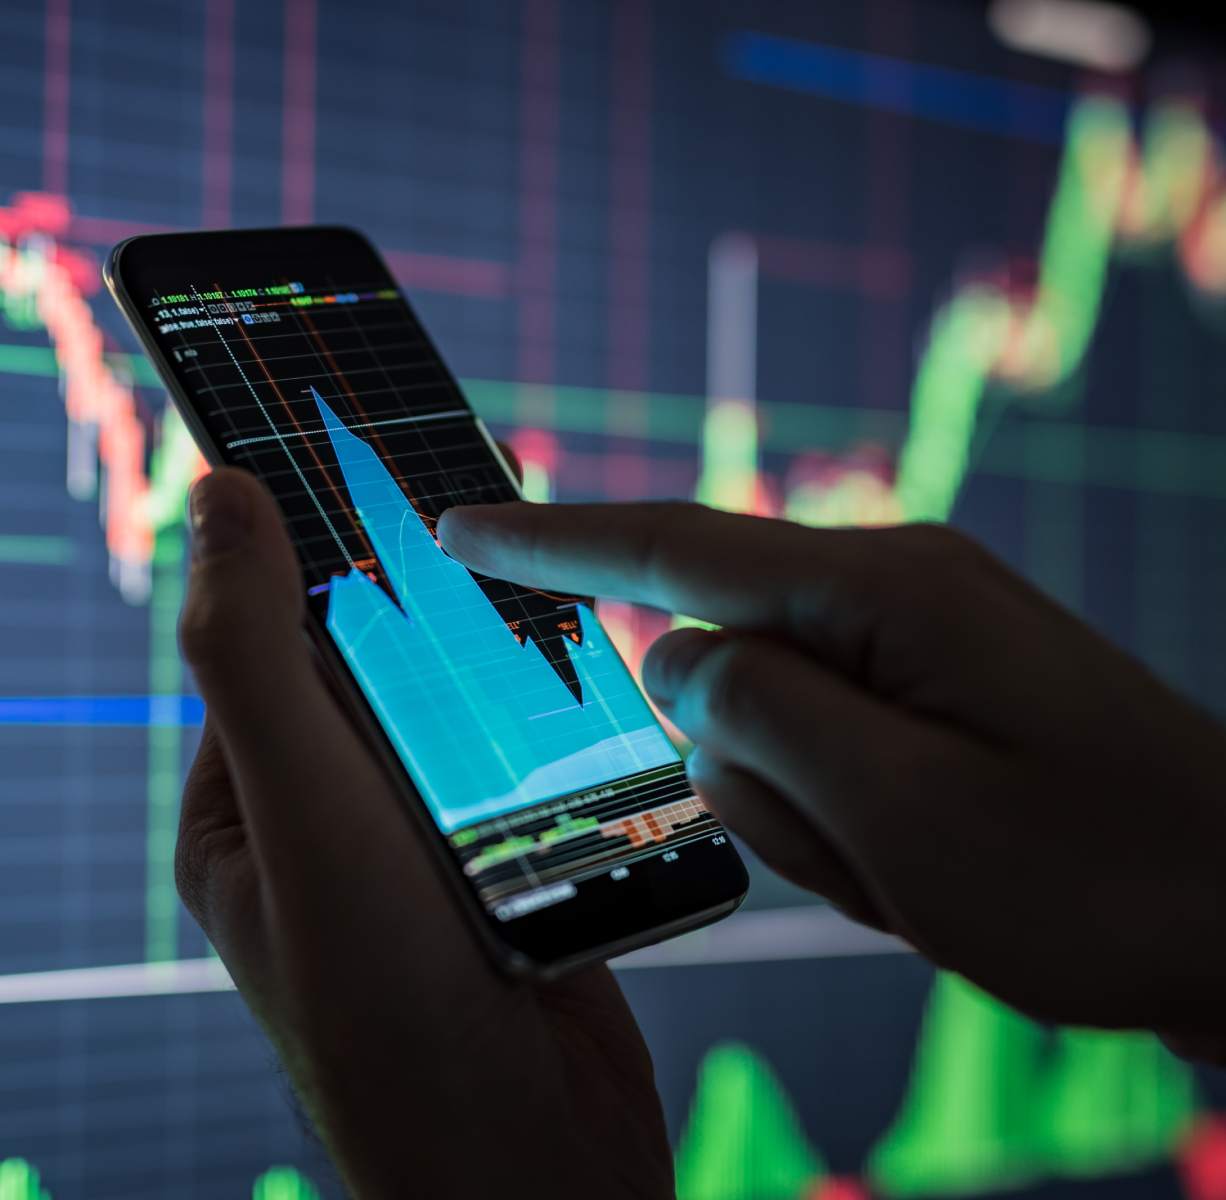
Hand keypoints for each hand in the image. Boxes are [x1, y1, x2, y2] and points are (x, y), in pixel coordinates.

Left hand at [177, 468, 672, 1198]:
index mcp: (243, 812)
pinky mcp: (509, 882)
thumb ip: (260, 658)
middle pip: (377, 669)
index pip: (267, 641)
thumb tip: (219, 496)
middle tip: (479, 530)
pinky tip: (594, 705)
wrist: (532, 1172)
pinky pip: (530, 772)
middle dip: (426, 610)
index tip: (359, 447)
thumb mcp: (306, 813)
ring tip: (543, 620)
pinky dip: (559, 736)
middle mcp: (323, 830)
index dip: (309, 547)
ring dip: (501, 675)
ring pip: (463, 714)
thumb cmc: (391, 1009)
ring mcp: (419, 859)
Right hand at [437, 501, 1225, 1061]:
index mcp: (880, 593)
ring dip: (816, 824)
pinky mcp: (937, 701)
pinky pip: (827, 760)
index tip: (454, 526)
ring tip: (924, 875)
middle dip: (756, 781)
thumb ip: (755, 714)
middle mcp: (894, 596)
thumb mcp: (899, 812)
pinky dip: (852, 831)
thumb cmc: (1095, 874)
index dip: (549, 543)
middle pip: (721, 671)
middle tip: (872, 858)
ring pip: (768, 734)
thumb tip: (667, 653)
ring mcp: (920, 649)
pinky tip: (938, 872)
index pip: (671, 547)